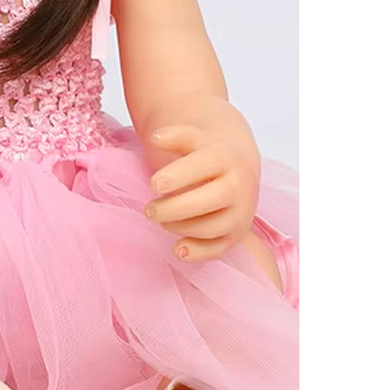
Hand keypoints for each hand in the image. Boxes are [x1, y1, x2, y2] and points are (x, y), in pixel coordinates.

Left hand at [144, 125, 259, 262]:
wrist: (236, 167)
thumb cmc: (204, 153)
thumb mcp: (192, 139)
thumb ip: (175, 136)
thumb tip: (155, 138)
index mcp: (226, 158)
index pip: (203, 166)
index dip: (178, 176)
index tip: (154, 184)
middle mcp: (240, 186)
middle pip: (206, 202)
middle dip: (172, 208)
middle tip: (149, 209)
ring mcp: (241, 213)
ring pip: (210, 227)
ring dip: (179, 227)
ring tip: (160, 219)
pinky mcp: (237, 235)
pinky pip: (219, 249)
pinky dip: (198, 253)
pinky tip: (177, 249)